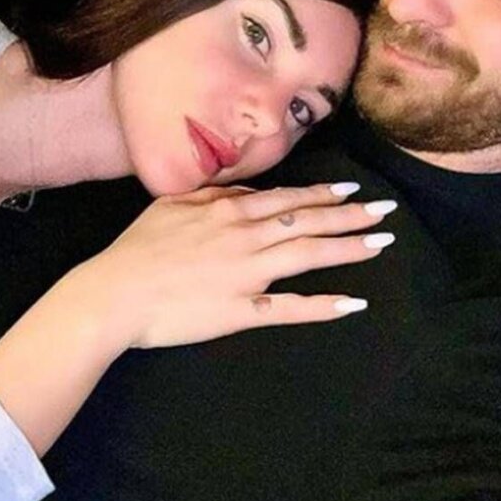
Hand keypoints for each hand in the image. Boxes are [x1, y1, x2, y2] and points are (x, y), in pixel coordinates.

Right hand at [73, 183, 394, 350]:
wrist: (113, 294)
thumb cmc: (137, 248)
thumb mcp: (173, 204)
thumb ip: (214, 194)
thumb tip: (247, 191)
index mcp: (230, 209)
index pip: (290, 197)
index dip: (325, 193)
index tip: (354, 189)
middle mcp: (247, 236)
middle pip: (310, 221)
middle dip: (352, 215)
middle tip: (387, 211)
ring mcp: (248, 274)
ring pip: (309, 255)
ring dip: (349, 248)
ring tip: (381, 243)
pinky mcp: (243, 311)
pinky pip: (290, 308)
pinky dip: (323, 305)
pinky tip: (353, 303)